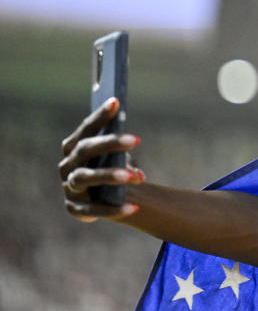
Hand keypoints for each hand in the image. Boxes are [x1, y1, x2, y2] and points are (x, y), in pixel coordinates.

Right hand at [59, 97, 143, 220]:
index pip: (86, 129)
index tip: (116, 102)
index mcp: (75, 148)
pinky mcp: (75, 209)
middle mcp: (68, 166)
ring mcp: (69, 188)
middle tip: (136, 139)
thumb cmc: (113, 169)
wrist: (110, 199)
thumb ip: (124, 152)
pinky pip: (94, 209)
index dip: (100, 116)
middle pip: (85, 150)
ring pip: (85, 178)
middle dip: (109, 143)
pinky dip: (113, 209)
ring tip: (132, 176)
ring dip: (108, 175)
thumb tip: (134, 152)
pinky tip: (134, 208)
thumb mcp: (118, 158)